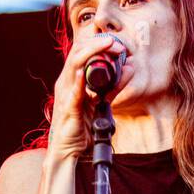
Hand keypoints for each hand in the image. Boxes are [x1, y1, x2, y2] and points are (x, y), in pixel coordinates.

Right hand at [46, 32, 132, 161]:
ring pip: (75, 65)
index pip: (81, 52)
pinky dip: (80, 80)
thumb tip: (128, 70)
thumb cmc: (81, 127)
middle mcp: (66, 83)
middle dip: (98, 44)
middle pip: (78, 53)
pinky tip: (85, 72)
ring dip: (93, 53)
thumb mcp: (100, 103)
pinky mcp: (68, 109)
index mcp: (72, 80)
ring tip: (109, 47)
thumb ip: (112, 89)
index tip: (117, 44)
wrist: (67, 150)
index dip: (98, 44)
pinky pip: (74, 92)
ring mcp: (65, 94)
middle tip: (117, 44)